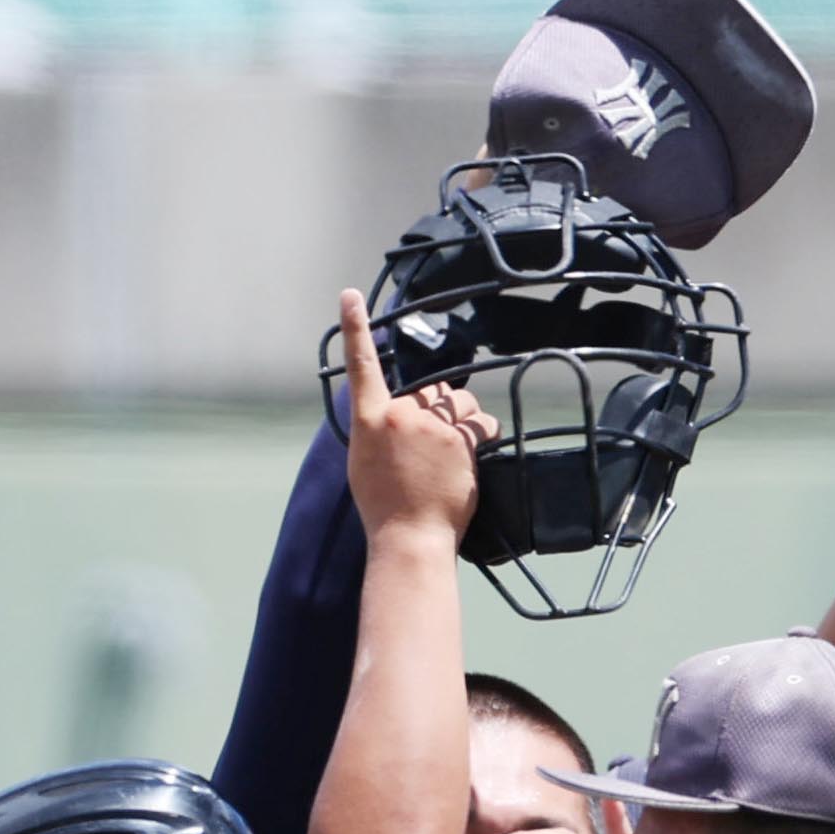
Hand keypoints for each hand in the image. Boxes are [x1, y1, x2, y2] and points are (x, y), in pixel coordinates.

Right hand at [338, 290, 493, 546]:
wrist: (410, 537)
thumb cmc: (384, 507)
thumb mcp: (364, 462)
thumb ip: (378, 429)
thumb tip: (394, 416)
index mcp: (370, 420)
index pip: (361, 366)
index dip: (355, 328)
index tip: (350, 296)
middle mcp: (400, 415)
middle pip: (429, 389)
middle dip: (437, 409)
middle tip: (432, 446)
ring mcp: (432, 426)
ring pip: (459, 402)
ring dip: (462, 419)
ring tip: (452, 452)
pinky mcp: (461, 440)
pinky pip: (482, 423)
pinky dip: (484, 434)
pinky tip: (477, 454)